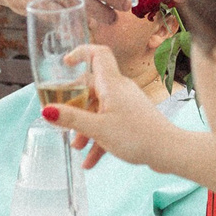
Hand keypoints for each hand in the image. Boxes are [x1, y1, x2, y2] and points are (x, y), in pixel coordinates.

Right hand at [48, 45, 184, 173]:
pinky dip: (99, 138)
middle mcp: (120, 89)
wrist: (169, 151)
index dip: (80, 53)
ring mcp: (127, 104)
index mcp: (112, 84)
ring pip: (100, 110)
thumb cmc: (136, 136)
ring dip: (86, 128)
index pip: (98, 54)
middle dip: (75, 106)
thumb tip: (47, 110)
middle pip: (92, 87)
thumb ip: (71, 119)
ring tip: (77, 148)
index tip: (65, 63)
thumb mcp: (98, 128)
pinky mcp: (133, 119)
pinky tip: (91, 162)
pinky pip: (110, 123)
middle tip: (62, 120)